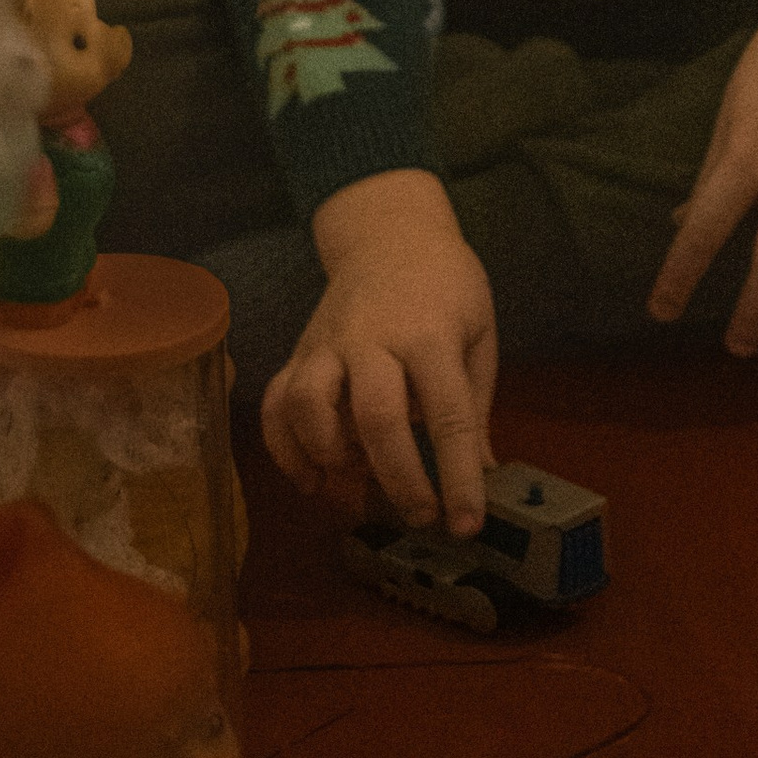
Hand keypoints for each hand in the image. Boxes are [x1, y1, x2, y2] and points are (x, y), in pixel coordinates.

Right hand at [262, 168, 496, 533]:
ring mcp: (328, 344)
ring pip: (309, 404)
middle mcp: (374, 340)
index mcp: (431, 334)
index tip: (467, 524)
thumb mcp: (478, 334)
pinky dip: (284, 448)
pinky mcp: (299, 352)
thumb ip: (475, 405)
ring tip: (355, 479)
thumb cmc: (446, 287)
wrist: (391, 233)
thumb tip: (482, 474)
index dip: (458, 476)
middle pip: (376, 416)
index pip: (449, 414)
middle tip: (419, 517)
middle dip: (398, 478)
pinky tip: (311, 478)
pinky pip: (274, 403)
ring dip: (328, 454)